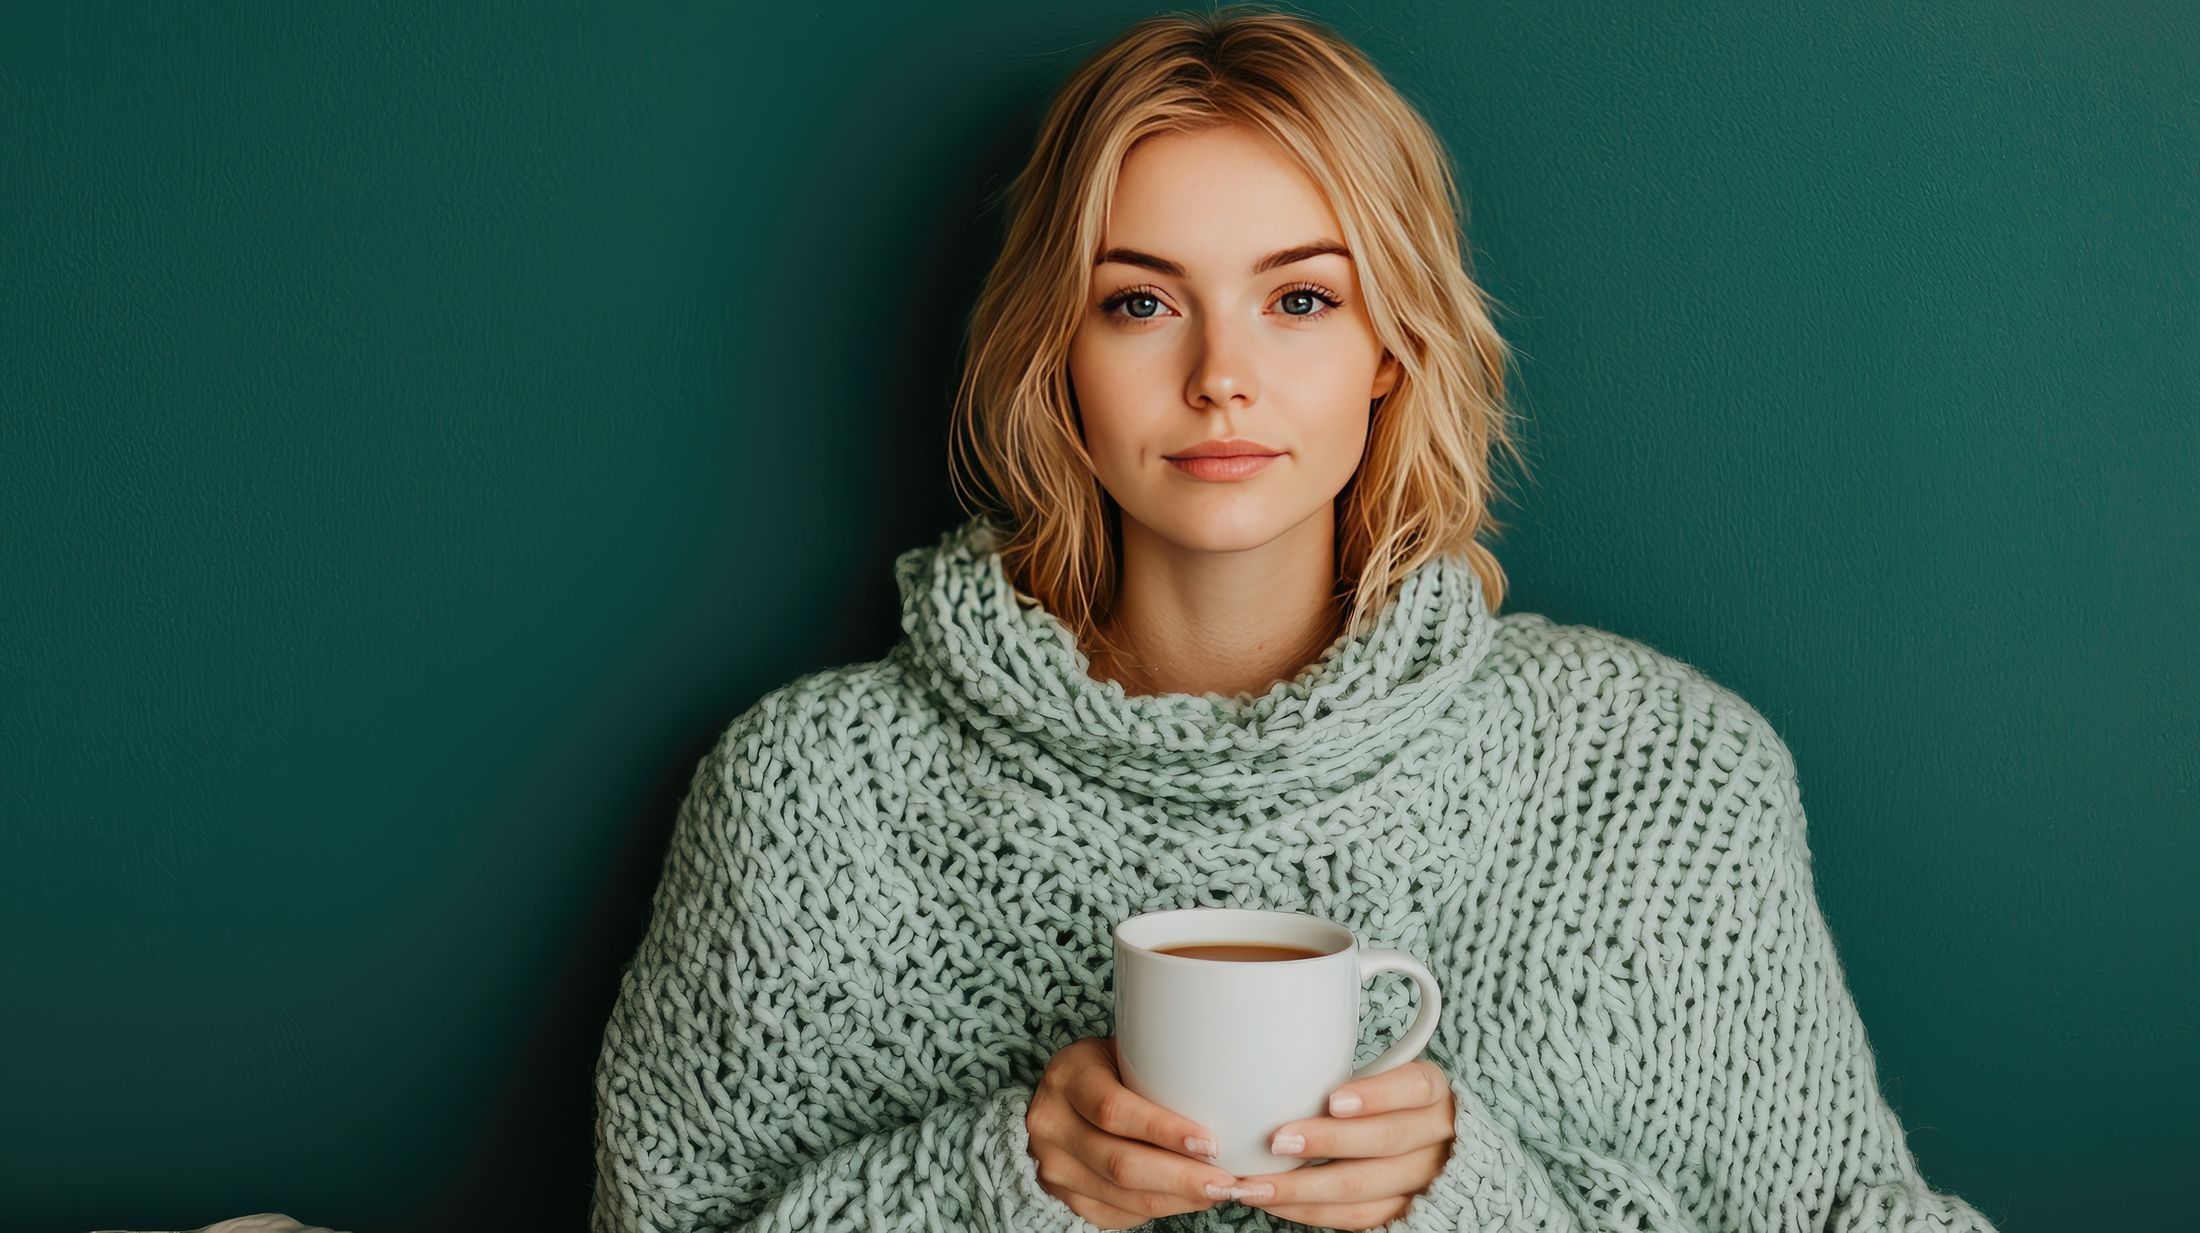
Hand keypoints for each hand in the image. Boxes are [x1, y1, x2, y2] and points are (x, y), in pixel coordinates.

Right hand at [1026, 1036, 1249, 1229]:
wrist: (1066, 1094)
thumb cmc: (1114, 1067)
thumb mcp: (1128, 1049)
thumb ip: (1164, 1066)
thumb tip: (1235, 1094)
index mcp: (1067, 1076)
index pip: (1113, 1109)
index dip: (1163, 1130)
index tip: (1211, 1143)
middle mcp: (1050, 1122)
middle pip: (1119, 1162)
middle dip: (1181, 1178)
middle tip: (1227, 1182)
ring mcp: (1052, 1164)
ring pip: (1120, 1195)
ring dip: (1176, 1199)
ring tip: (1218, 1192)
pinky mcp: (1063, 1195)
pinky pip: (1114, 1214)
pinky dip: (1156, 1209)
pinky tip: (1187, 1200)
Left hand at [1232, 1058, 1456, 1230]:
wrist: (1427, 1146)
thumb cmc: (1386, 1102)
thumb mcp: (1380, 1076)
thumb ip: (1346, 1076)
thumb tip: (1277, 1083)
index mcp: (1432, 1091)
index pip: (1414, 1087)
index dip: (1376, 1095)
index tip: (1332, 1100)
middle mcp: (1436, 1135)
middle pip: (1387, 1140)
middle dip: (1327, 1142)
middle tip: (1277, 1141)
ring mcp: (1424, 1178)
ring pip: (1366, 1187)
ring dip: (1304, 1188)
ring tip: (1259, 1184)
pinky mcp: (1404, 1211)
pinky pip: (1358, 1217)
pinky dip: (1312, 1210)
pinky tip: (1278, 1201)